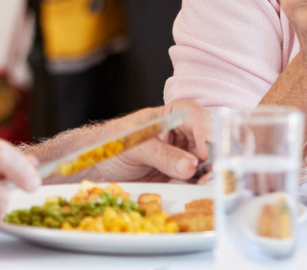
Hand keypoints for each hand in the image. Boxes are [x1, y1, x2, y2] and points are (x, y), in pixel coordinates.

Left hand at [88, 99, 213, 183]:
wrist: (95, 167)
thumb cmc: (111, 143)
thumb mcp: (134, 145)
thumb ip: (162, 154)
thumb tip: (190, 166)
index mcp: (171, 116)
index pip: (195, 115)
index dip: (204, 130)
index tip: (204, 152)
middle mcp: (181, 136)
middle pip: (207, 142)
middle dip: (212, 158)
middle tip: (209, 175)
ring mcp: (181, 158)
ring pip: (204, 165)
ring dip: (206, 176)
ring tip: (202, 186)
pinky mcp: (178, 179)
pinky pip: (193, 183)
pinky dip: (195, 189)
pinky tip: (189, 192)